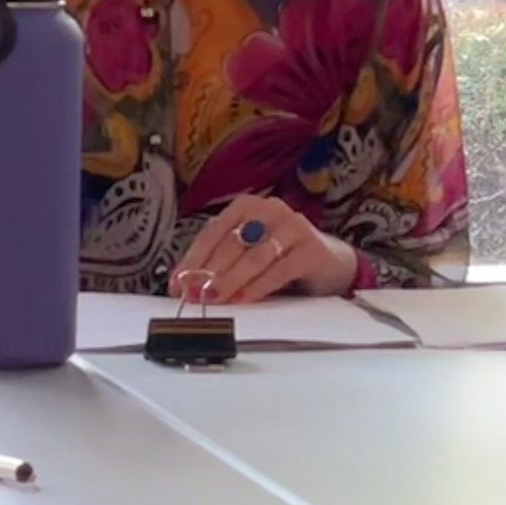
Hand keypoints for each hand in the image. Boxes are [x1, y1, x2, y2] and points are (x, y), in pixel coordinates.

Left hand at [172, 196, 358, 304]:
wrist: (328, 262)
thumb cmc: (278, 257)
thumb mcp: (245, 254)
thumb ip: (217, 263)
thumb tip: (182, 284)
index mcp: (247, 206)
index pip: (214, 231)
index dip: (193, 260)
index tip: (178, 284)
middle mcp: (271, 209)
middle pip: (232, 243)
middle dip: (209, 273)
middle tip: (194, 294)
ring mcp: (294, 226)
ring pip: (254, 256)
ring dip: (231, 280)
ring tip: (215, 298)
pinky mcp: (312, 249)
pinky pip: (280, 269)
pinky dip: (258, 286)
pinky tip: (244, 298)